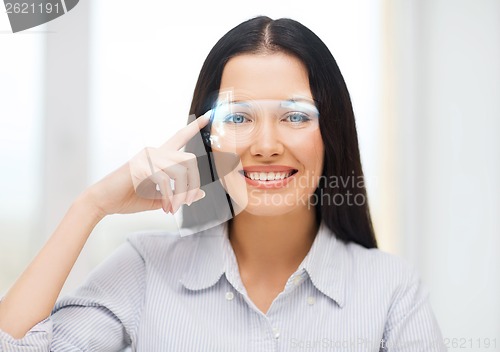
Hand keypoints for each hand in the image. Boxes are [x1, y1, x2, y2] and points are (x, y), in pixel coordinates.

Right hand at [83, 113, 209, 216]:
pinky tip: (167, 207)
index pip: (179, 137)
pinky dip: (171, 197)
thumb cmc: (127, 198)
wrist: (102, 201)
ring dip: (182, 194)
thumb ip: (178, 194)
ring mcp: (147, 157)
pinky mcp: (141, 166)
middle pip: (189, 160)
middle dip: (194, 184)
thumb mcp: (159, 198)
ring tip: (174, 208)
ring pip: (181, 171)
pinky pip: (166, 180)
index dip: (194, 127)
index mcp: (158, 156)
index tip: (207, 115)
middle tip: (187, 203)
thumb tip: (200, 194)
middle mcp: (154, 152)